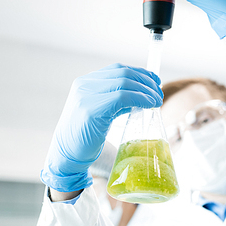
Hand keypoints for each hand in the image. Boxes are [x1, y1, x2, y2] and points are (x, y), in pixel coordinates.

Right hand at [40, 64, 162, 191]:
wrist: (65, 156)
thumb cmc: (85, 138)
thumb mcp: (100, 113)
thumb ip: (116, 103)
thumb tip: (142, 97)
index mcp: (85, 83)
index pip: (118, 69)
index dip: (140, 73)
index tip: (155, 82)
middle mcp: (84, 85)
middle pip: (123, 73)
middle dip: (146, 81)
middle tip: (159, 94)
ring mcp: (86, 96)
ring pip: (125, 82)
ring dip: (146, 91)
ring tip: (157, 100)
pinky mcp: (91, 110)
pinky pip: (122, 97)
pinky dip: (140, 99)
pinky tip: (150, 105)